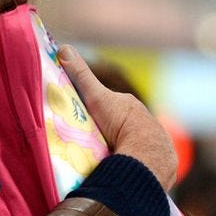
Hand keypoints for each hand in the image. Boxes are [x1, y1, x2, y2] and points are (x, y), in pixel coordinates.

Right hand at [57, 45, 177, 189]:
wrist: (146, 153)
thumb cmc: (120, 122)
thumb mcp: (95, 96)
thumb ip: (80, 75)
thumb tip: (63, 47)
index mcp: (129, 106)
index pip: (108, 105)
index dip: (95, 110)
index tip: (82, 119)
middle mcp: (142, 121)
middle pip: (117, 124)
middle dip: (105, 131)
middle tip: (88, 141)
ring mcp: (149, 142)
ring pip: (127, 143)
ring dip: (116, 149)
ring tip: (100, 158)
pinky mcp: (152, 162)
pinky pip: (136, 160)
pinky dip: (127, 162)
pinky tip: (117, 168)